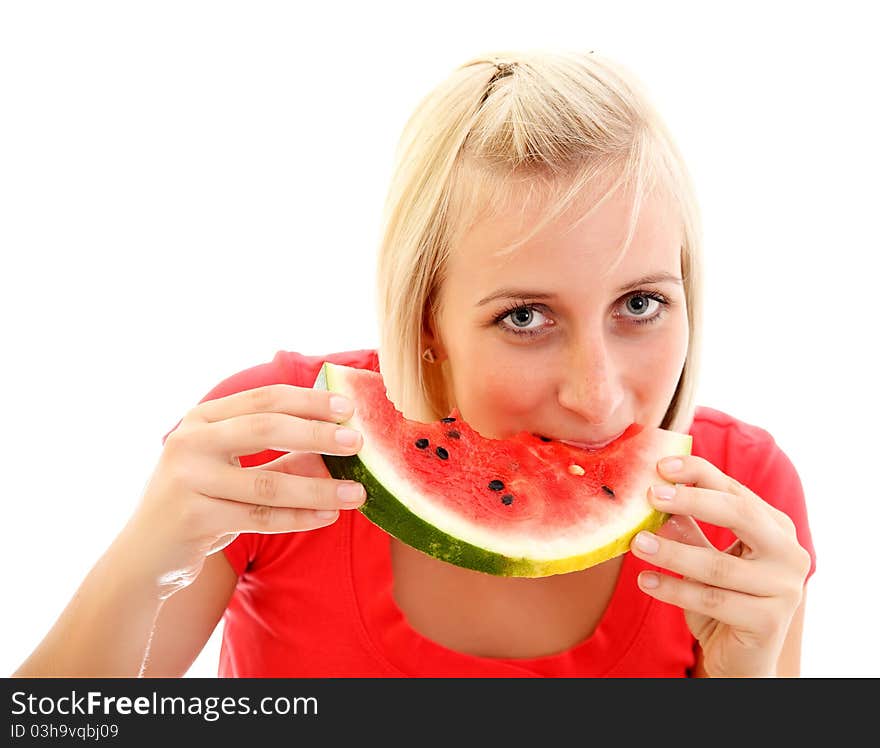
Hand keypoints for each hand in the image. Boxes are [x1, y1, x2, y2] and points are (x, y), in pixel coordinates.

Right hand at [126, 385, 365, 598]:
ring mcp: (187, 479)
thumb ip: (281, 454)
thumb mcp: (235, 470)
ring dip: (318, 487)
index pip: (264, 399)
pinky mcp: (192, 517)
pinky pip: (259, 518)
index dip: (309, 401)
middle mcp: (190, 441)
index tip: (349, 406)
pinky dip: (299, 518)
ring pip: (267, 482)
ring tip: (357, 492)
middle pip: (265, 428)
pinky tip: (329, 516)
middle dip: (317, 433)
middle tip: (357, 441)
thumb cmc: (199, 503)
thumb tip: (338, 442)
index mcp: (202, 418)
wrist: (144, 556)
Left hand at [628, 455, 811, 677]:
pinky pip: (712, 600)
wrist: (741, 659)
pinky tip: (646, 581)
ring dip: (672, 551)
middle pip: (740, 514)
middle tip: (651, 495)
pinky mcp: (769, 621)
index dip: (698, 473)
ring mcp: (785, 588)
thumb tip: (655, 492)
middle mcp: (789, 553)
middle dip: (692, 499)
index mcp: (776, 527)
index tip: (660, 466)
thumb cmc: (722, 600)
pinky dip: (674, 589)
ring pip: (718, 563)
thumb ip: (688, 527)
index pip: (735, 490)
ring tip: (637, 543)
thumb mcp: (703, 558)